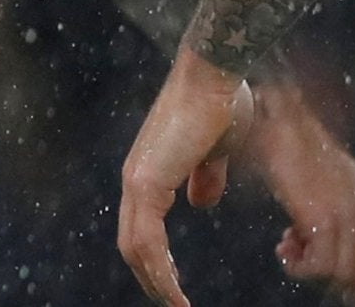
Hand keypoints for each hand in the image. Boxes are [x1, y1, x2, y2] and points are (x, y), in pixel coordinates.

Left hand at [119, 51, 254, 306]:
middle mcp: (136, 176)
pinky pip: (147, 240)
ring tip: (177, 306)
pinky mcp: (147, 181)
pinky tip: (176, 291)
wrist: (218, 71)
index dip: (156, 258)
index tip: (174, 284)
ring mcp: (137, 179)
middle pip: (132, 243)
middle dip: (151, 278)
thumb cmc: (222, 101)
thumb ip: (206, 177)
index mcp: (150, 169)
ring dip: (156, 282)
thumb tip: (200, 203)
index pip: (142, 227)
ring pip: (136, 248)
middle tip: (173, 303)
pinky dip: (160, 270)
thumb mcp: (218, 150)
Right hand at [242, 82, 354, 304]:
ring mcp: (345, 210)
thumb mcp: (322, 177)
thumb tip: (313, 241)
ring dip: (312, 272)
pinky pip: (320, 265)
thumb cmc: (290, 143)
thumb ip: (329, 206)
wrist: (276, 120)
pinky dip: (299, 267)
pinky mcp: (322, 215)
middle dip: (336, 281)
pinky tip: (283, 250)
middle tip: (307, 267)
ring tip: (290, 252)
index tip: (335, 280)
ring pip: (343, 271)